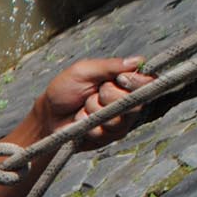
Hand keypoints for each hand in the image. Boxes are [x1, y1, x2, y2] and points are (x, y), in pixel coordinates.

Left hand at [35, 56, 153, 148]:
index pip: (148, 81)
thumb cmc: (64, 89)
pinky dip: (89, 124)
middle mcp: (127, 100)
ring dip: (95, 110)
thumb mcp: (84, 71)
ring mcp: (121, 120)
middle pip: (135, 101)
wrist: (48, 116)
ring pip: (118, 118)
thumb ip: (110, 66)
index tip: (120, 79)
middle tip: (93, 93)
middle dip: (108, 96)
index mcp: (123, 81)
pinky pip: (106, 131)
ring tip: (84, 107)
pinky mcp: (111, 136)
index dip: (138, 81)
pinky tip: (82, 121)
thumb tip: (138, 60)